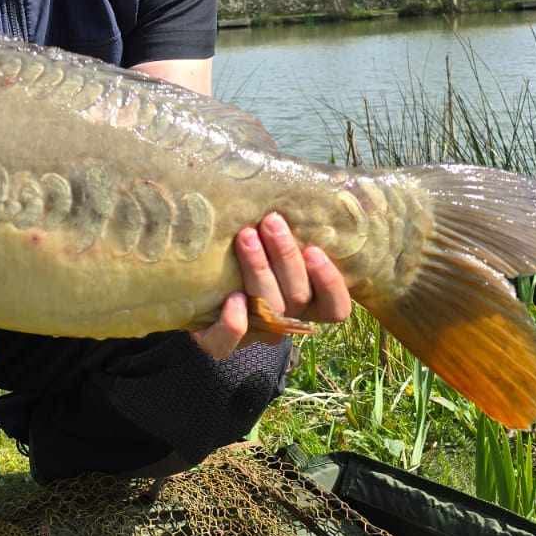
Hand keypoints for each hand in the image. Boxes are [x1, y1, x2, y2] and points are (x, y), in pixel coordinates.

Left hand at [192, 211, 351, 359]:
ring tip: (246, 235)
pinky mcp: (219, 343)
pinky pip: (228, 342)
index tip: (314, 249)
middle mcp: (285, 322)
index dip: (329, 282)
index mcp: (308, 304)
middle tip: (271, 221)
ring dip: (258, 270)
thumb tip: (295, 192)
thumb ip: (289, 233)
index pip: (335, 308)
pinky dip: (233, 322)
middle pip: (297, 298)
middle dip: (285, 256)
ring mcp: (253, 334)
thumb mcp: (275, 249)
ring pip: (268, 308)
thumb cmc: (249, 261)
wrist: (200, 295)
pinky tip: (232, 296)